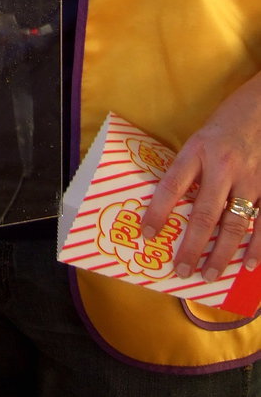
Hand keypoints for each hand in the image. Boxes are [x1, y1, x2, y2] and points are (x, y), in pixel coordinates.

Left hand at [140, 76, 260, 279]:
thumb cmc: (226, 121)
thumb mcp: (200, 137)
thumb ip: (191, 168)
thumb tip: (175, 204)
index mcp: (197, 150)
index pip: (171, 187)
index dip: (157, 213)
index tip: (146, 235)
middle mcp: (222, 166)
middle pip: (203, 214)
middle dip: (191, 247)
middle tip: (182, 271)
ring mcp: (249, 178)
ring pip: (234, 224)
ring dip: (221, 254)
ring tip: (210, 275)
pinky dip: (258, 246)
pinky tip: (249, 264)